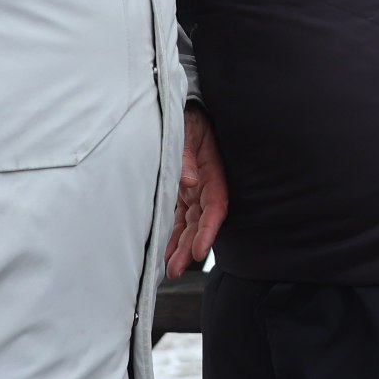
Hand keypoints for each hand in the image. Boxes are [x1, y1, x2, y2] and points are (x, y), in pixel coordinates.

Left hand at [163, 107, 227, 278]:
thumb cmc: (187, 117)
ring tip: (169, 269)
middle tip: (175, 270)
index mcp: (213, 172)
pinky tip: (164, 249)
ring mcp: (194, 189)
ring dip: (180, 245)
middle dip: (189, 247)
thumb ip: (185, 156)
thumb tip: (189, 181)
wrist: (183, 108)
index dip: (208, 231)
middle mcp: (205, 184)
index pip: (215, 207)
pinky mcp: (182, 190)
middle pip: (201, 222)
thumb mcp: (187, 130)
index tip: (199, 252)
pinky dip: (173, 233)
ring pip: (189, 223)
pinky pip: (179, 216)